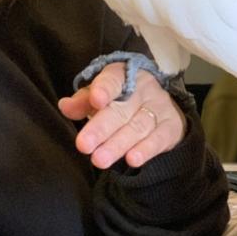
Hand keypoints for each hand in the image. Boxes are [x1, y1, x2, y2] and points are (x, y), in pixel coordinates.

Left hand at [58, 61, 186, 168]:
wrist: (158, 103)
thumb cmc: (121, 97)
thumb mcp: (100, 94)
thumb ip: (82, 101)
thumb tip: (64, 106)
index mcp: (122, 75)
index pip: (112, 80)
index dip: (103, 89)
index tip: (95, 100)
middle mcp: (143, 89)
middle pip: (121, 110)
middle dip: (101, 128)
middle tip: (83, 145)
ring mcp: (159, 107)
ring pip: (137, 127)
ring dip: (117, 145)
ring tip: (99, 159)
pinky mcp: (171, 127)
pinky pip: (158, 139)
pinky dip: (145, 150)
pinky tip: (132, 160)